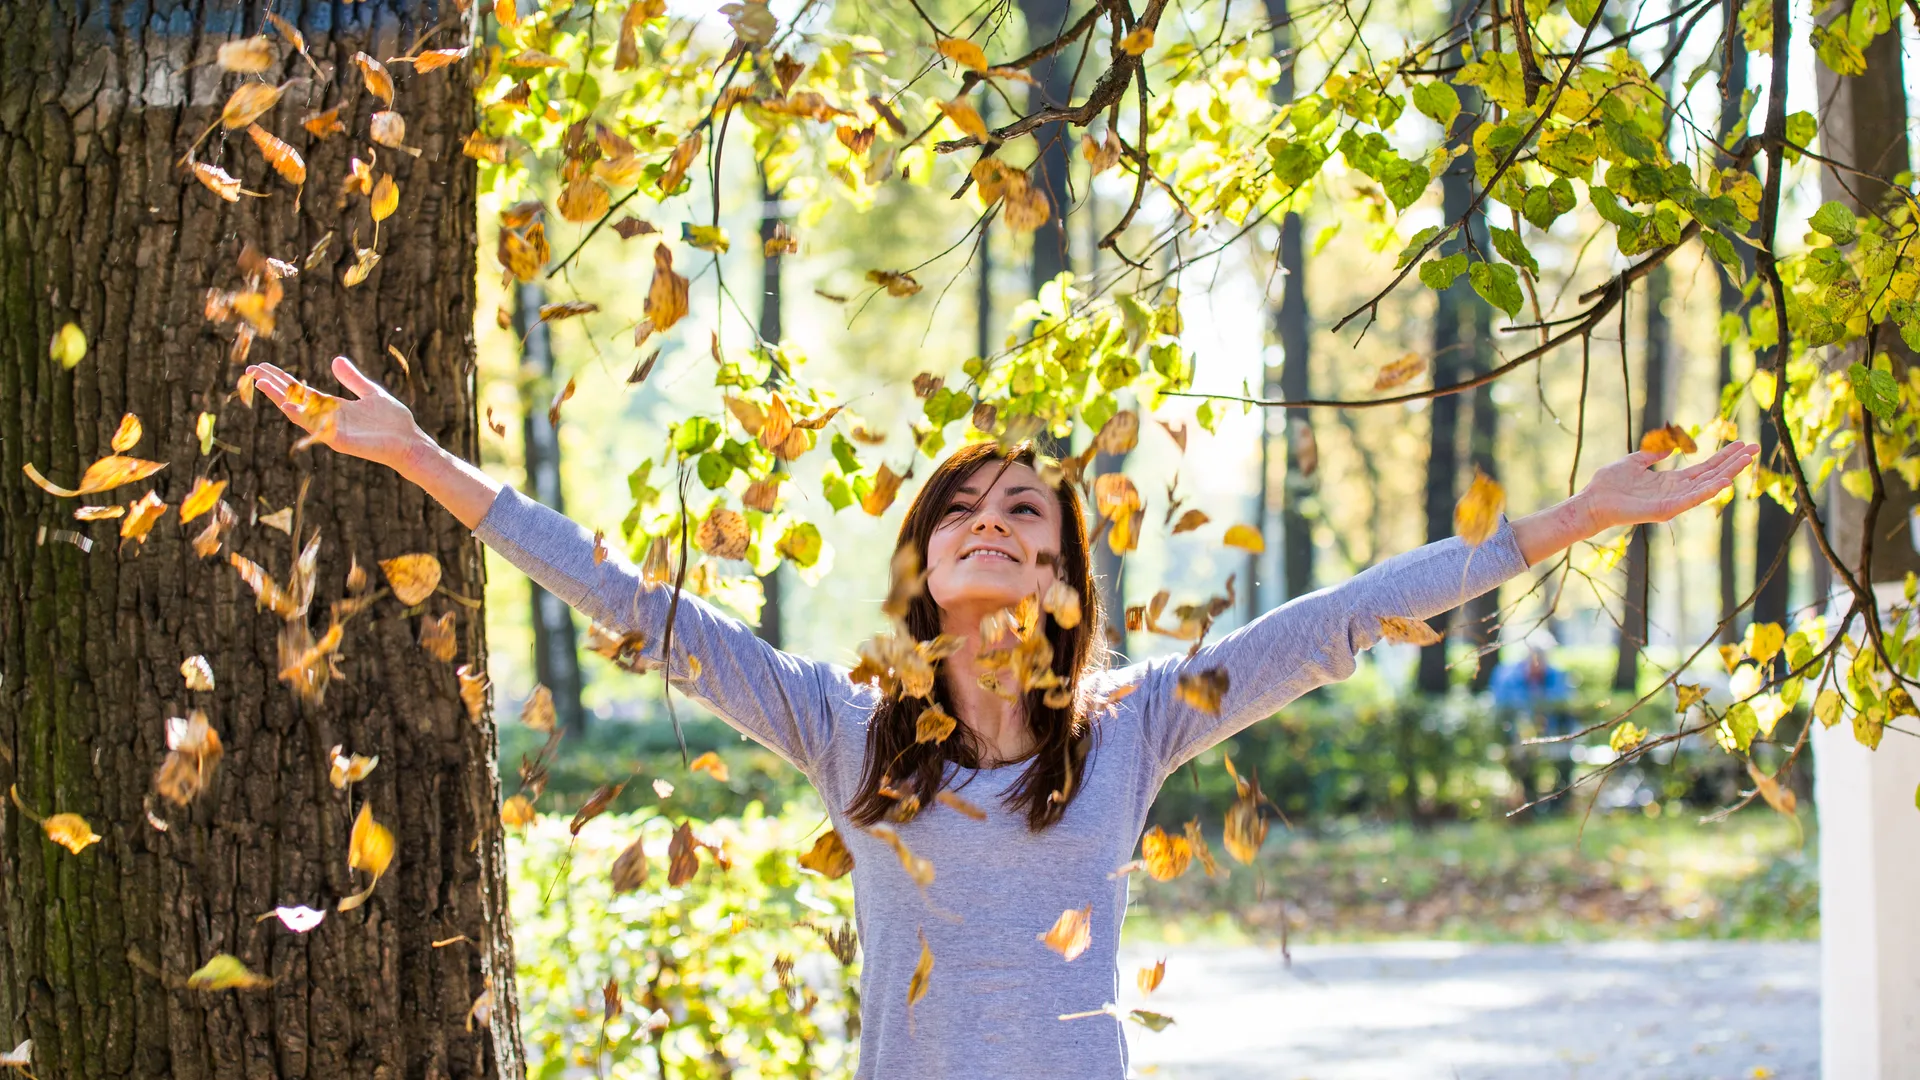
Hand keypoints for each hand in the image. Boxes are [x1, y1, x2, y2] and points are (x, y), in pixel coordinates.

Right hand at [247, 357, 430, 471]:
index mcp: (333, 406)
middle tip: (251, 371)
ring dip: (281, 399)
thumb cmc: (393, 421)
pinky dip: (306, 418)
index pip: (301, 390)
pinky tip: (291, 406)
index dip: (281, 378)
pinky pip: (319, 428)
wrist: (410, 442)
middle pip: (294, 399)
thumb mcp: (370, 392)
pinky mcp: (342, 441)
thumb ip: (352, 379)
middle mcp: (328, 418)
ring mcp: (332, 430)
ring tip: (262, 384)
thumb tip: (335, 359)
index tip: (261, 366)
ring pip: (301, 413)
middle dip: (273, 386)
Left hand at [1576, 441, 1759, 531]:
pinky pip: (1690, 500)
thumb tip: (1668, 449)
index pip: (1704, 468)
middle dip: (1733, 462)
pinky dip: (1708, 491)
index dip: (1723, 456)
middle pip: (1711, 475)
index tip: (1742, 444)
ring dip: (1728, 473)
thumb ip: (1652, 455)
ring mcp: (1672, 502)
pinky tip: (1724, 481)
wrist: (1592, 501)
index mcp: (1671, 481)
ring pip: (1706, 486)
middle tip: (1755, 448)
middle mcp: (1676, 492)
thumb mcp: (1634, 462)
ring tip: (1746, 460)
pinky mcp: (1664, 510)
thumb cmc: (1609, 484)